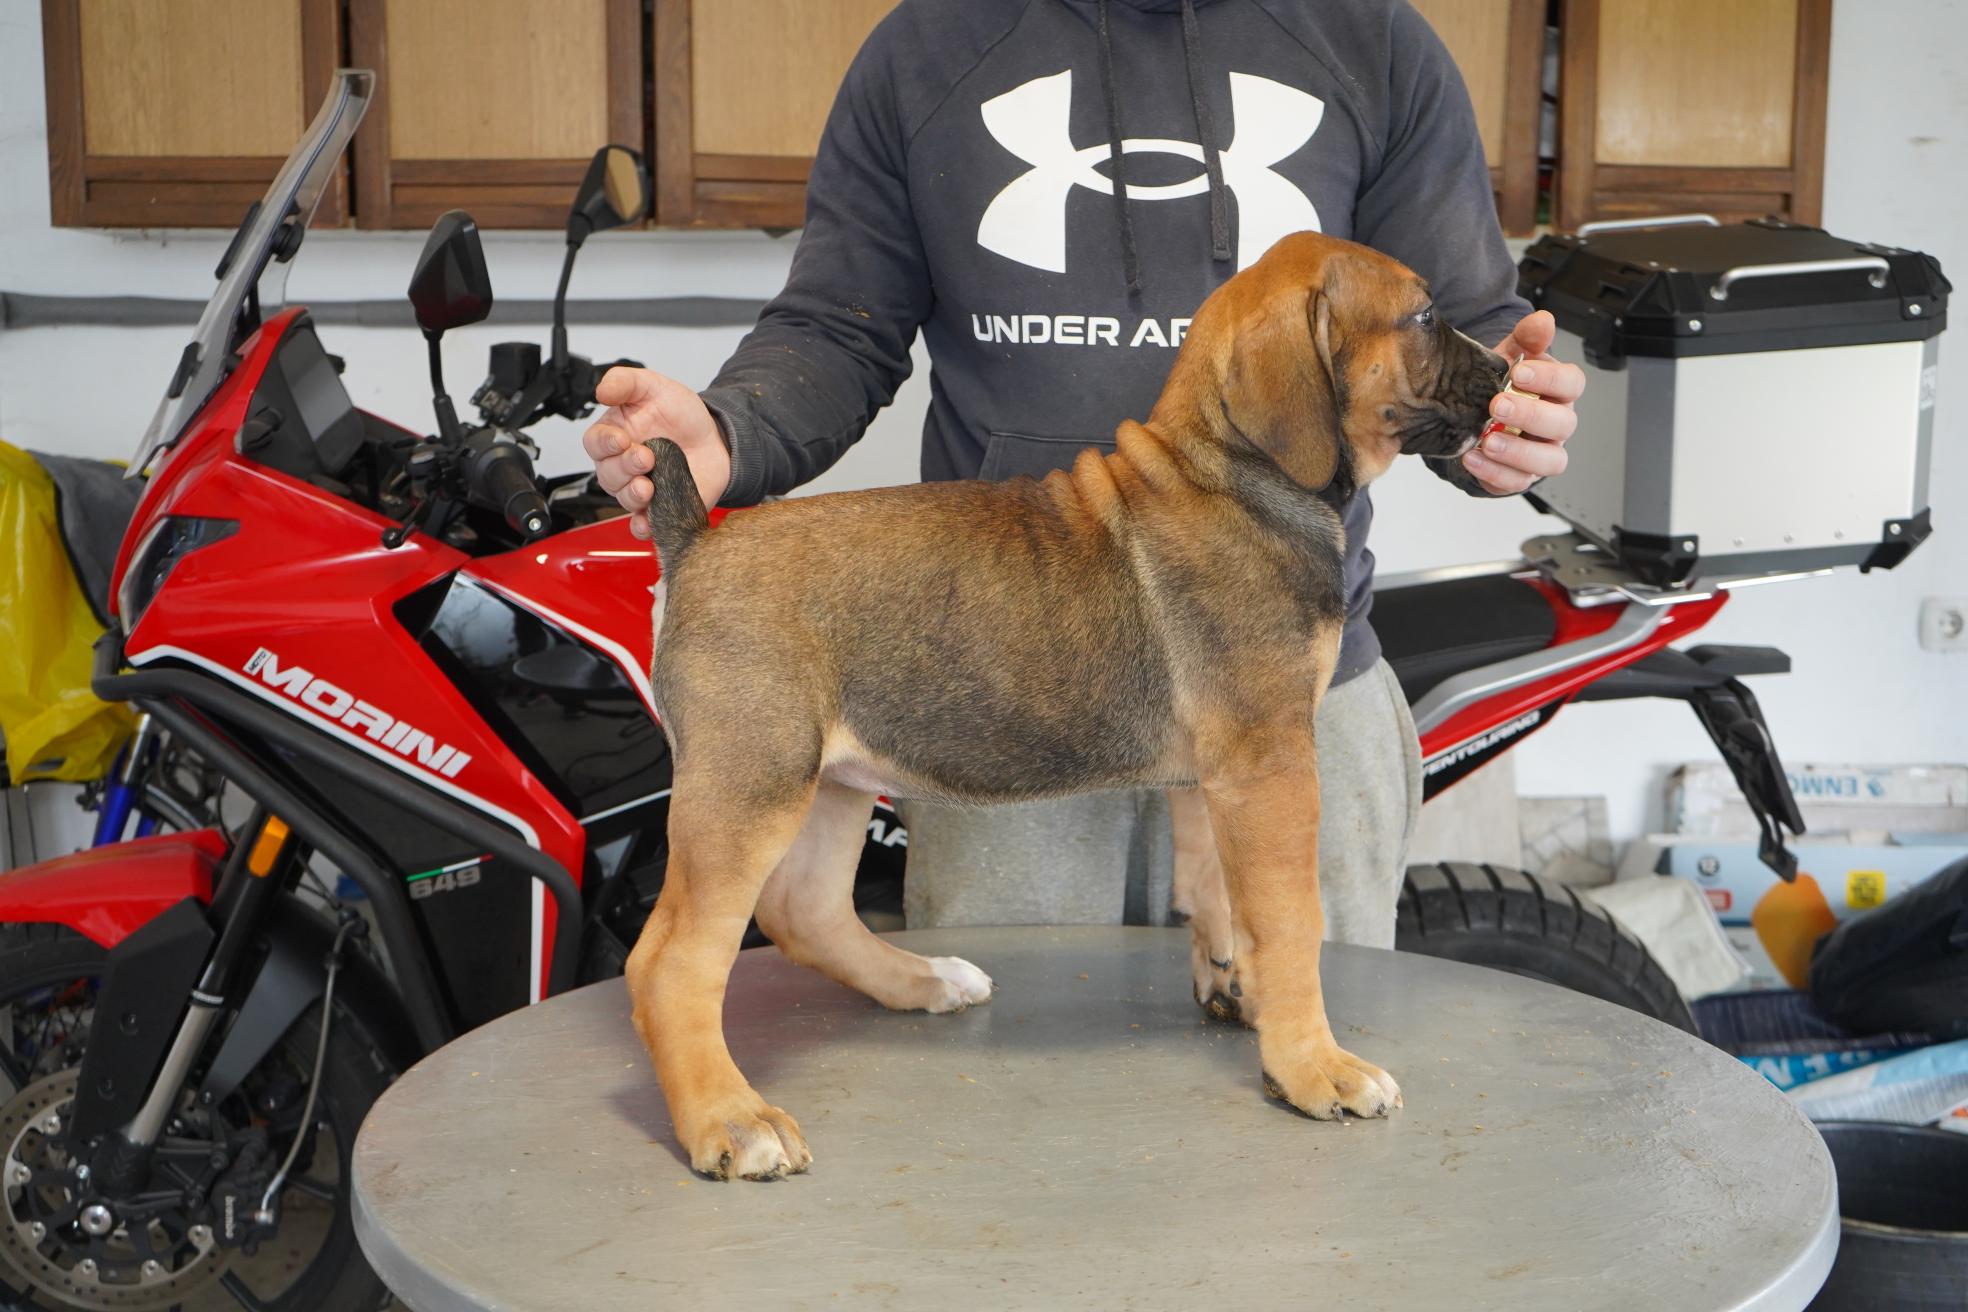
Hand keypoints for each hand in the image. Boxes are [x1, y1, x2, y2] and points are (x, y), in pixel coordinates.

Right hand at [581, 367, 731, 538]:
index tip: (620, 439)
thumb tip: (601, 390)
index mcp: (615, 436)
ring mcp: (640, 488)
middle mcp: (622, 465)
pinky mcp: (659, 508)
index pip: (595, 443)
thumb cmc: (680, 415)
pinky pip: (642, 524)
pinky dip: (642, 527)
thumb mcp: (653, 386)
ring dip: (632, 495)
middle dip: (624, 468)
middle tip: (646, 457)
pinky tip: (647, 522)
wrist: (715, 438)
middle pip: (606, 474)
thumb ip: (625, 383)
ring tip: (649, 487)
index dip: (604, 443)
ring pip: (622, 499)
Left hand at [1461, 310, 1585, 495]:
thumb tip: (1542, 320)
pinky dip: (1495, 473)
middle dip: (1531, 415)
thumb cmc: (1501, 386)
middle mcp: (1556, 424)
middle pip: (1562, 423)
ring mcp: (1541, 452)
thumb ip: (1526, 339)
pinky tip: (1472, 457)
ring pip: (1548, 460)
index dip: (1550, 379)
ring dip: (1518, 452)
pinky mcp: (1520, 475)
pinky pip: (1516, 481)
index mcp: (1558, 391)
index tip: (1520, 372)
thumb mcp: (1511, 358)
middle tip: (1497, 405)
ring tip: (1488, 440)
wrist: (1475, 416)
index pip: (1572, 383)